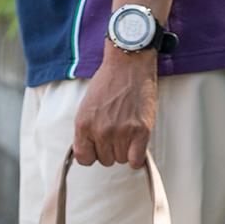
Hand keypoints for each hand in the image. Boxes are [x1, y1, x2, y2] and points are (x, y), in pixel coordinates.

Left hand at [73, 49, 157, 168]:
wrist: (128, 63)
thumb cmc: (109, 81)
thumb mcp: (87, 106)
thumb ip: (86, 129)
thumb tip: (89, 151)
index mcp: (84, 124)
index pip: (84, 158)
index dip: (93, 153)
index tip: (98, 147)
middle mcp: (101, 130)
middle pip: (105, 160)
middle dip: (111, 148)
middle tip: (117, 130)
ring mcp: (121, 132)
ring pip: (122, 159)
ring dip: (126, 149)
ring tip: (128, 129)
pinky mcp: (141, 131)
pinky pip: (136, 160)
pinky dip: (138, 156)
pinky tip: (137, 143)